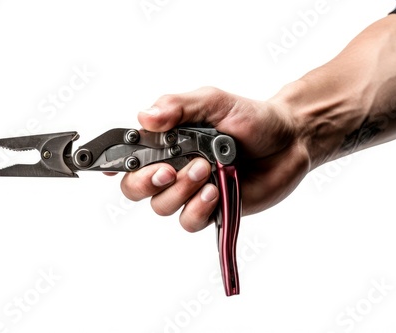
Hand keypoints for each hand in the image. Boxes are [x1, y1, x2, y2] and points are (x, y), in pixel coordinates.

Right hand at [120, 87, 310, 231]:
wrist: (289, 140)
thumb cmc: (250, 118)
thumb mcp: (214, 102)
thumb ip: (179, 107)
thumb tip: (144, 117)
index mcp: (167, 141)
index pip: (129, 154)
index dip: (112, 162)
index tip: (106, 164)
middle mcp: (174, 168)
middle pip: (135, 188)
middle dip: (145, 182)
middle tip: (167, 170)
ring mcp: (191, 191)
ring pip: (162, 206)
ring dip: (180, 190)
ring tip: (205, 170)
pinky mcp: (211, 210)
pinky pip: (190, 221)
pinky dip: (197, 208)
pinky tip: (214, 192)